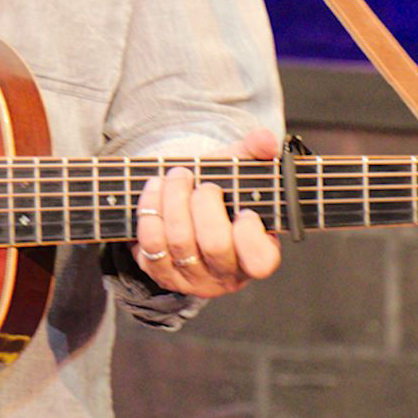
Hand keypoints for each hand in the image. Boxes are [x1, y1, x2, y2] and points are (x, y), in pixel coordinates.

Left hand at [132, 127, 281, 298]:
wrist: (183, 205)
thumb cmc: (220, 192)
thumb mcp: (239, 170)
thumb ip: (256, 151)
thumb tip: (265, 139)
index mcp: (257, 253)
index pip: (260, 261)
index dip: (250, 234)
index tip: (243, 210)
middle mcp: (226, 273)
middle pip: (215, 245)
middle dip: (204, 203)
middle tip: (202, 183)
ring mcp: (192, 277)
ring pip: (180, 241)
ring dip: (174, 199)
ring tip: (177, 176)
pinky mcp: (161, 273)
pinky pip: (151, 243)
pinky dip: (151, 208)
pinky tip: (156, 188)